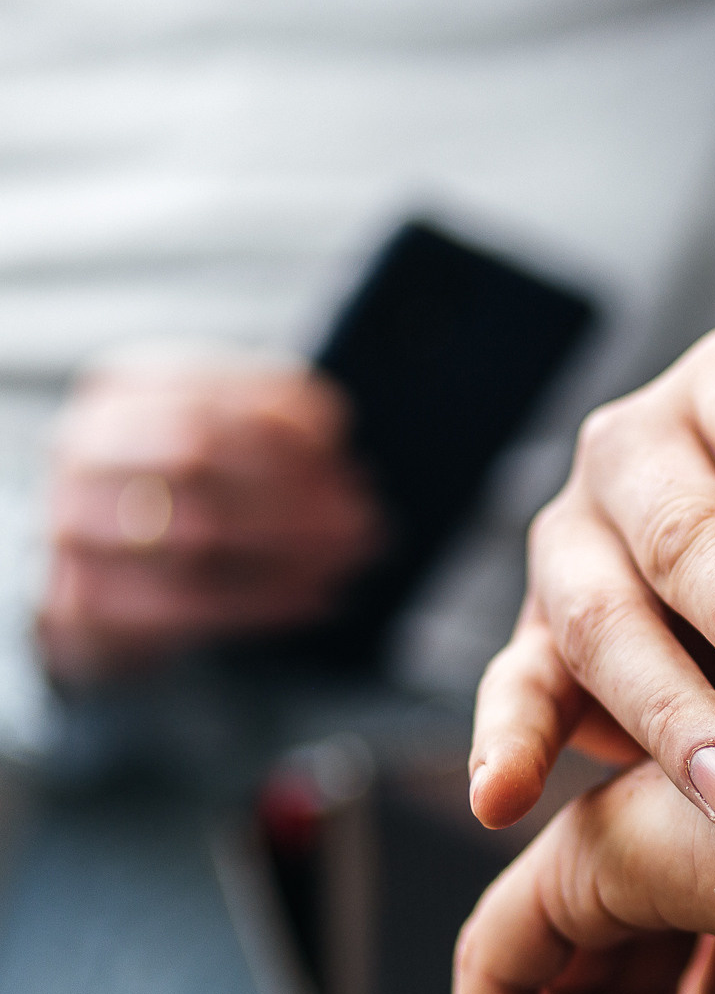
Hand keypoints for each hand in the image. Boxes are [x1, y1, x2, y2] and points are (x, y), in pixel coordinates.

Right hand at [37, 343, 380, 681]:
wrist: (105, 579)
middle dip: (294, 488)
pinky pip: (187, 603)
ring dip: (291, 546)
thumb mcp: (228, 438)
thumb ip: (276, 421)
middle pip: (198, 454)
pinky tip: (318, 598)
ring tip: (349, 557)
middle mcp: (84, 448)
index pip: (209, 395)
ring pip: (196, 530)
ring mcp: (72, 524)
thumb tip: (328, 427)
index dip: (284, 426)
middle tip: (363, 519)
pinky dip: (266, 601)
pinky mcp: (81, 600)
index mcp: (123, 390)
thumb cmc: (188, 494)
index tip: (345, 455)